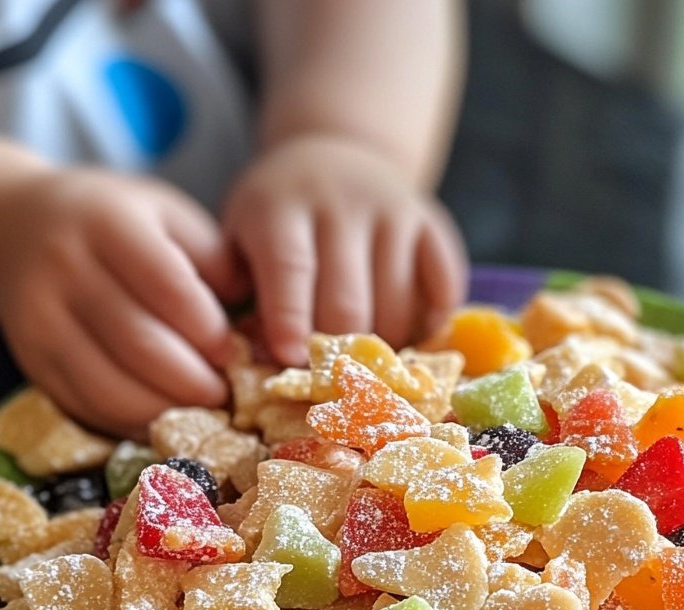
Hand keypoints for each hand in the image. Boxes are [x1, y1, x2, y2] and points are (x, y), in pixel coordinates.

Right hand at [0, 168, 238, 436]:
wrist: (13, 227)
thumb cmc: (116, 224)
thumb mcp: (169, 218)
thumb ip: (217, 261)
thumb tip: (263, 325)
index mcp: (109, 223)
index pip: (169, 288)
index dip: (210, 331)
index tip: (237, 354)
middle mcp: (65, 268)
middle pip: (141, 345)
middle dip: (196, 382)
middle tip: (229, 396)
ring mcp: (39, 319)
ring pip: (111, 387)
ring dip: (168, 411)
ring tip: (201, 412)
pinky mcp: (31, 361)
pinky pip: (87, 407)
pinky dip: (133, 423)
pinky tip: (165, 420)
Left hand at [222, 135, 466, 364]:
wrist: (332, 156)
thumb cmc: (277, 217)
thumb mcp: (240, 235)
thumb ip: (239, 287)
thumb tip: (250, 350)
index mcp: (282, 208)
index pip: (290, 269)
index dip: (290, 319)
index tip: (289, 360)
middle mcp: (342, 204)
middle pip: (348, 300)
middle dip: (337, 352)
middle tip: (328, 378)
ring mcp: (394, 213)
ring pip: (398, 305)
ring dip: (383, 348)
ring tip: (364, 360)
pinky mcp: (432, 224)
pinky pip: (444, 288)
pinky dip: (431, 323)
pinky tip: (409, 334)